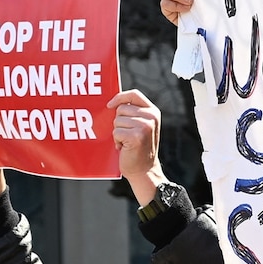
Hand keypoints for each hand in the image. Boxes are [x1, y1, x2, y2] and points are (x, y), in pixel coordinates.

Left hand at [108, 90, 167, 204]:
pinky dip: (117, 140)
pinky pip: (116, 132)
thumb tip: (113, 102)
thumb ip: (133, 112)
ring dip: (117, 132)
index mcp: (153, 111)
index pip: (134, 94)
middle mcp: (151, 116)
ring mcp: (145, 126)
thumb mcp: (141, 125)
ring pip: (117, 121)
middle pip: (122, 108)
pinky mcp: (137, 136)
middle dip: (118, 121)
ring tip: (126, 141)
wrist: (144, 169)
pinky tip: (125, 147)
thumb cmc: (139, 147)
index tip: (110, 105)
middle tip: (126, 134)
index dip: (120, 97)